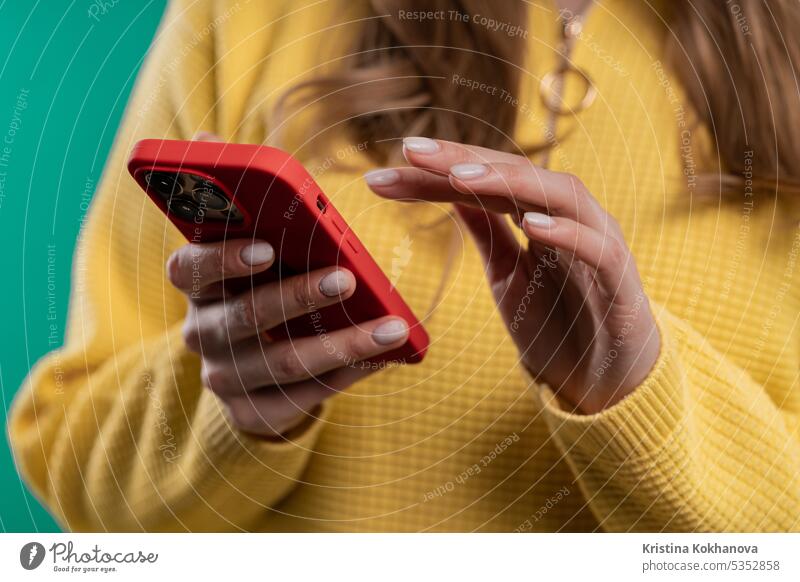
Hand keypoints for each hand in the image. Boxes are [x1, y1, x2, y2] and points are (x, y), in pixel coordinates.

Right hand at [166, 239, 409, 436]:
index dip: (225, 258)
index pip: (189, 268)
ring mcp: (224, 377)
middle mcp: (202, 333)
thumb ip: (284, 251)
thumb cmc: (269, 295)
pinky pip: (305, 394)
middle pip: (248, 314)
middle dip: (301, 296)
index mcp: (200, 286)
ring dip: (344, 343)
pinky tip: (381, 358)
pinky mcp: (250, 412)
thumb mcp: (266, 271)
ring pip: (286, 361)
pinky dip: (349, 372)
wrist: (255, 370)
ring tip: (391, 329)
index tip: (267, 249)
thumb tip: (337, 239)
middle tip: (347, 280)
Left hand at [365, 137, 659, 413]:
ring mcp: (597, 243)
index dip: (438, 171)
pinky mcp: (620, 280)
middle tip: (411, 152)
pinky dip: (566, 232)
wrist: (601, 380)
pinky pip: (597, 247)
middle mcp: (568, 218)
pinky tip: (529, 222)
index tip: (386, 170)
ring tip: (458, 177)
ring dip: (509, 181)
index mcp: (538, 216)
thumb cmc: (557, 323)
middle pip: (516, 173)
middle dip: (463, 160)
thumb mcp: (508, 274)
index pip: (486, 180)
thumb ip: (487, 230)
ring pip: (560, 193)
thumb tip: (451, 192)